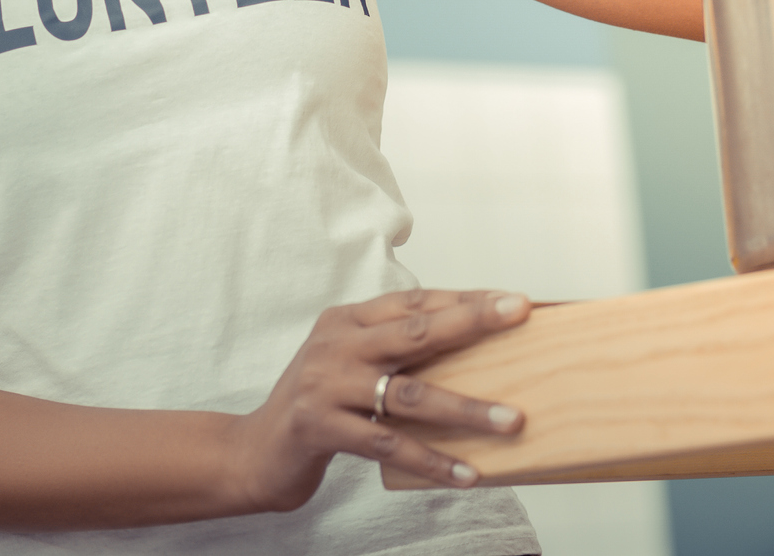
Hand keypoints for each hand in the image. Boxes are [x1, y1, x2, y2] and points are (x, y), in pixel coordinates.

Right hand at [224, 288, 531, 509]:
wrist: (254, 451)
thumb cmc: (319, 406)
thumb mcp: (351, 365)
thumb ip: (395, 352)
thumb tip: (472, 350)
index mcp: (347, 321)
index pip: (415, 302)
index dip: (465, 300)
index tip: (513, 300)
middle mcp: (336, 344)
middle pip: (415, 330)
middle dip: (472, 322)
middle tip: (518, 315)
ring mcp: (325, 384)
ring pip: (410, 393)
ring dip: (467, 407)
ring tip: (512, 420)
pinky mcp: (319, 427)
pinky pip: (388, 444)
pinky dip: (431, 459)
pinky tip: (467, 473)